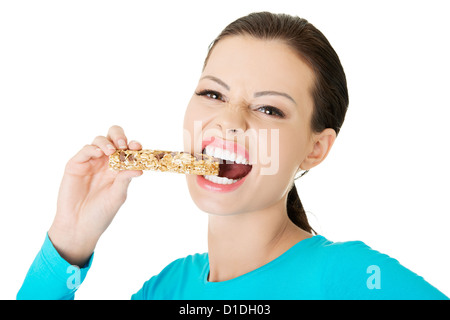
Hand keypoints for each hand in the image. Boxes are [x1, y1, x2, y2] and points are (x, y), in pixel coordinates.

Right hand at [48, 125, 141, 265]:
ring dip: (107, 142)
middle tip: (123, 144)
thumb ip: (125, 179)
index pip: (128, 150)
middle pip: (113, 138)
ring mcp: (90, 162)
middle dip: (119, 136)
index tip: (137, 147)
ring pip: (99, 141)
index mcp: (118, 168)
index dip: (133, 146)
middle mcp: (105, 162)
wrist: (79, 225)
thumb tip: (140, 169)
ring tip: (111, 151)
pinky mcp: (75, 165)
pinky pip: (85, 150)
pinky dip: (92, 148)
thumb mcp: (117, 196)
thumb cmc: (100, 213)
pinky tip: (99, 154)